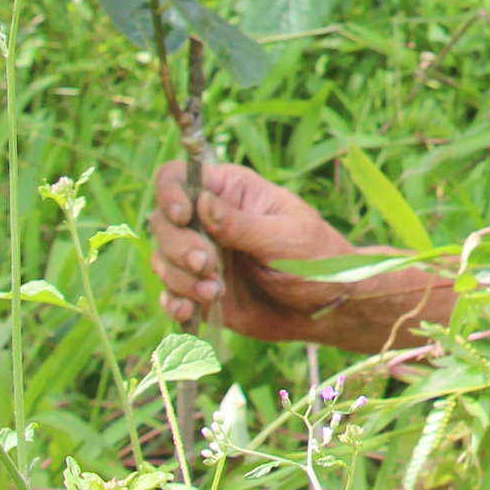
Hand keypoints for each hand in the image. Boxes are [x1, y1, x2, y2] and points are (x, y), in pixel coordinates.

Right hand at [149, 161, 362, 341]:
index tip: (183, 216)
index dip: (169, 193)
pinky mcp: (200, 290)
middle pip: (163, 222)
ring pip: (163, 260)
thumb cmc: (316, 259)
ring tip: (215, 292)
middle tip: (207, 264)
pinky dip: (174, 303)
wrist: (327, 306)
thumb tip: (201, 202)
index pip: (178, 178)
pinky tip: (189, 312)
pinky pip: (170, 294)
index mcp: (230, 192)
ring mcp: (203, 257)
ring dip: (180, 279)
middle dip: (179, 246)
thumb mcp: (284, 237)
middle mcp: (208, 221)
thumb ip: (240, 224)